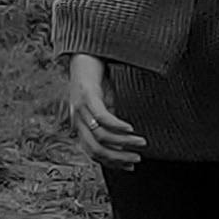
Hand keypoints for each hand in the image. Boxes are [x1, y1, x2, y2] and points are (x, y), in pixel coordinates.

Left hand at [65, 53, 146, 168]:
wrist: (84, 53)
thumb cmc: (95, 79)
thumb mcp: (103, 104)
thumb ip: (108, 121)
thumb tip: (124, 136)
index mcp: (80, 125)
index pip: (94, 154)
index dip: (112, 163)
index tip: (131, 166)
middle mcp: (77, 120)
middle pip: (96, 150)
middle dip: (118, 158)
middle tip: (136, 159)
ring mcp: (81, 108)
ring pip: (101, 136)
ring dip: (123, 142)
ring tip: (140, 142)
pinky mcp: (87, 95)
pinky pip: (102, 117)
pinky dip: (117, 125)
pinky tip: (130, 128)